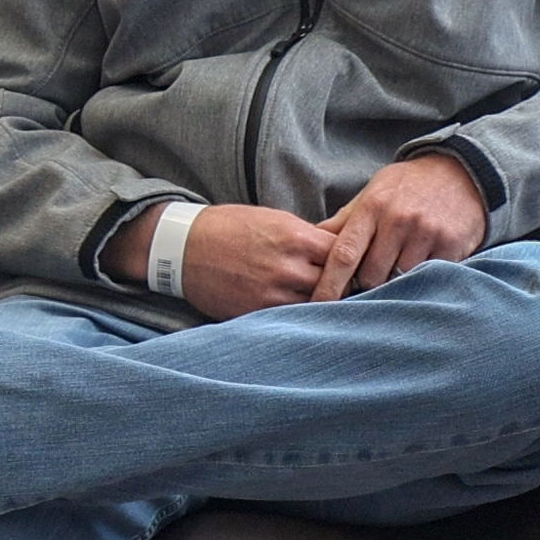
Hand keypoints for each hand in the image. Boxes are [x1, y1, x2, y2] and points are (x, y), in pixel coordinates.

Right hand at [105, 202, 339, 321]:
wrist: (184, 247)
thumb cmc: (231, 227)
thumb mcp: (274, 219)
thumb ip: (307, 237)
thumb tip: (338, 250)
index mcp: (295, 237)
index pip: (343, 254)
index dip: (352, 260)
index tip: (356, 265)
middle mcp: (287, 267)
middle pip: (336, 284)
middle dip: (343, 286)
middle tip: (349, 289)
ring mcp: (271, 294)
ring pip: (316, 306)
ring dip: (323, 305)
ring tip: (328, 304)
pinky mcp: (256, 313)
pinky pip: (289, 320)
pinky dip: (299, 318)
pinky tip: (302, 315)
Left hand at [314, 152, 488, 300]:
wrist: (460, 172)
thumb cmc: (407, 187)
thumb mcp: (373, 193)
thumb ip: (344, 221)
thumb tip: (309, 244)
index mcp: (372, 207)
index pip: (344, 254)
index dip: (329, 285)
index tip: (319, 306)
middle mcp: (398, 219)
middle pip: (371, 275)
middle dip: (367, 284)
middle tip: (372, 278)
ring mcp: (426, 232)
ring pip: (399, 279)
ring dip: (396, 282)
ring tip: (400, 268)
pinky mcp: (450, 245)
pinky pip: (428, 277)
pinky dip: (422, 278)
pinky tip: (424, 265)